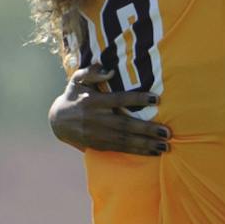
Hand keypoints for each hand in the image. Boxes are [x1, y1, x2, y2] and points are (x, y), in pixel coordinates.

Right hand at [49, 67, 169, 154]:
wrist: (58, 121)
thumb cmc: (74, 96)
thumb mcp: (77, 80)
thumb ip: (92, 72)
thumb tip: (110, 71)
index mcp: (93, 101)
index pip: (119, 100)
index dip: (137, 99)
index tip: (156, 98)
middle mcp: (96, 119)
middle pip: (125, 125)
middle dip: (147, 129)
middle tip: (166, 132)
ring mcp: (98, 134)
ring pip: (125, 140)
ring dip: (147, 144)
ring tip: (165, 145)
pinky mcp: (100, 145)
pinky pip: (122, 149)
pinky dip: (139, 151)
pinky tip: (154, 152)